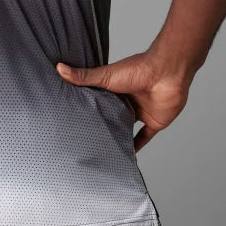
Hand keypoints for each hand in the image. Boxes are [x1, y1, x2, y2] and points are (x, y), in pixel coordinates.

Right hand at [56, 52, 189, 151]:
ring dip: (117, 136)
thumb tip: (59, 68)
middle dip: (101, 125)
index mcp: (114, 88)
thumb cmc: (137, 69)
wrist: (167, 74)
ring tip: (101, 150)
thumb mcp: (106, 75)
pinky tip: (127, 157)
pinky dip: (137, 147)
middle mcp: (127, 100)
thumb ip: (83, 76)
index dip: (87, 108)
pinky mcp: (153, 122)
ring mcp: (140, 112)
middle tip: (84, 138)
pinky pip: (144, 138)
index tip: (72, 119)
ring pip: (126, 127)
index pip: (98, 100)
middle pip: (111, 115)